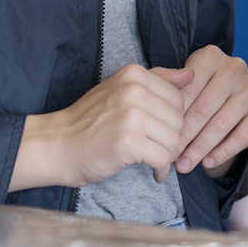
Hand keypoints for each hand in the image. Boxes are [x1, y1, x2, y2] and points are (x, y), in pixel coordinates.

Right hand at [10, 64, 193, 190]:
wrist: (57, 145)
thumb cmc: (90, 121)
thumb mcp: (121, 90)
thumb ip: (157, 80)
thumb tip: (191, 74)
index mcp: (134, 75)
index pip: (179, 99)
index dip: (172, 120)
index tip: (158, 132)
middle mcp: (134, 90)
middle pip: (179, 120)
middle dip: (171, 140)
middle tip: (154, 148)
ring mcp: (131, 115)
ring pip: (174, 140)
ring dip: (166, 156)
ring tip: (151, 160)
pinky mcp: (128, 142)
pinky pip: (163, 158)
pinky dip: (161, 170)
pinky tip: (152, 172)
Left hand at [169, 46, 247, 175]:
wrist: (230, 101)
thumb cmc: (198, 93)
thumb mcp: (180, 85)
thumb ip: (166, 87)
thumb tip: (162, 97)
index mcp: (211, 56)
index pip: (188, 89)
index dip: (172, 116)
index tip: (161, 138)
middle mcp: (235, 67)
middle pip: (204, 108)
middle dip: (185, 136)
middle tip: (171, 156)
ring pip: (222, 124)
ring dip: (201, 148)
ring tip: (185, 165)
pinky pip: (243, 135)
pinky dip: (223, 152)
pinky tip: (208, 162)